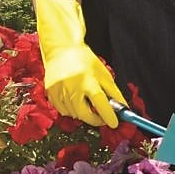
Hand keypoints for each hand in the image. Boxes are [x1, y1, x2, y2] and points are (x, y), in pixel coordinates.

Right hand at [34, 0, 125, 127]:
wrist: (61, 50)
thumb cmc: (84, 60)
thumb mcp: (103, 74)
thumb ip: (114, 93)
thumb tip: (124, 108)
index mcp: (88, 80)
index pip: (100, 103)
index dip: (108, 116)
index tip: (114, 123)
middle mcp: (72, 87)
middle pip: (84, 114)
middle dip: (95, 120)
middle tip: (102, 118)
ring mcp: (59, 91)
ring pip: (74, 114)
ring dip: (83, 113)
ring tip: (87, 102)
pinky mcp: (50, 93)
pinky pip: (63, 111)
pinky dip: (71, 110)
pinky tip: (75, 100)